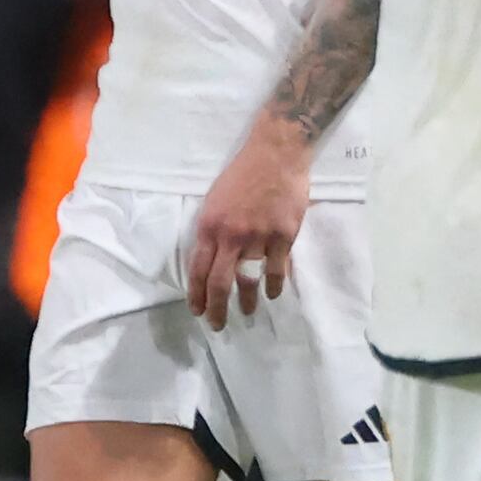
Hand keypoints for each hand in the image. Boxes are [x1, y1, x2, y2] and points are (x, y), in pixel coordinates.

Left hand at [181, 135, 309, 323]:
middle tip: (217, 325)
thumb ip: (213, 230)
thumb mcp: (215, 200)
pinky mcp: (284, 235)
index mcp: (209, 227)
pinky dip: (274, 285)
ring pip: (249, 279)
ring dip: (247, 300)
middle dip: (216, 308)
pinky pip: (277, 268)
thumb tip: (212, 257)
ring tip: (246, 313)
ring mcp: (259, 237)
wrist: (276, 155)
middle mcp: (231, 236)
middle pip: (220, 282)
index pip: (197, 269)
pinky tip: (272, 294)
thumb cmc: (243, 174)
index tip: (197, 310)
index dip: (196, 294)